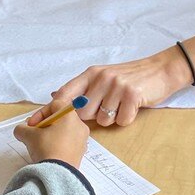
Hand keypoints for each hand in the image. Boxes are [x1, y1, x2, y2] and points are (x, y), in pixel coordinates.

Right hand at [14, 101, 89, 166]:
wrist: (58, 175)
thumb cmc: (46, 149)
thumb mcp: (29, 136)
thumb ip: (22, 128)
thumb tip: (21, 130)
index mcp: (71, 117)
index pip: (55, 105)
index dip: (40, 113)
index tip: (31, 125)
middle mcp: (80, 126)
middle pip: (60, 118)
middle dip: (44, 124)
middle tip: (33, 134)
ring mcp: (82, 140)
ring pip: (64, 131)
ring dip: (50, 134)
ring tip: (39, 144)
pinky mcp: (80, 153)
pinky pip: (68, 143)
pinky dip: (57, 144)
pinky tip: (48, 153)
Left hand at [42, 46, 192, 127]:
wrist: (161, 70)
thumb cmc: (130, 77)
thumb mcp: (103, 76)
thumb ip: (82, 87)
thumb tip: (55, 96)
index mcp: (91, 74)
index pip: (64, 95)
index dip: (48, 110)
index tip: (33, 124)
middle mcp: (101, 78)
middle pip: (83, 113)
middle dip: (92, 118)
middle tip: (107, 108)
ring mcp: (117, 86)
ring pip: (102, 120)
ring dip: (111, 118)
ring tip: (121, 105)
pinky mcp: (132, 95)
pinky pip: (121, 121)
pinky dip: (127, 119)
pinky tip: (132, 107)